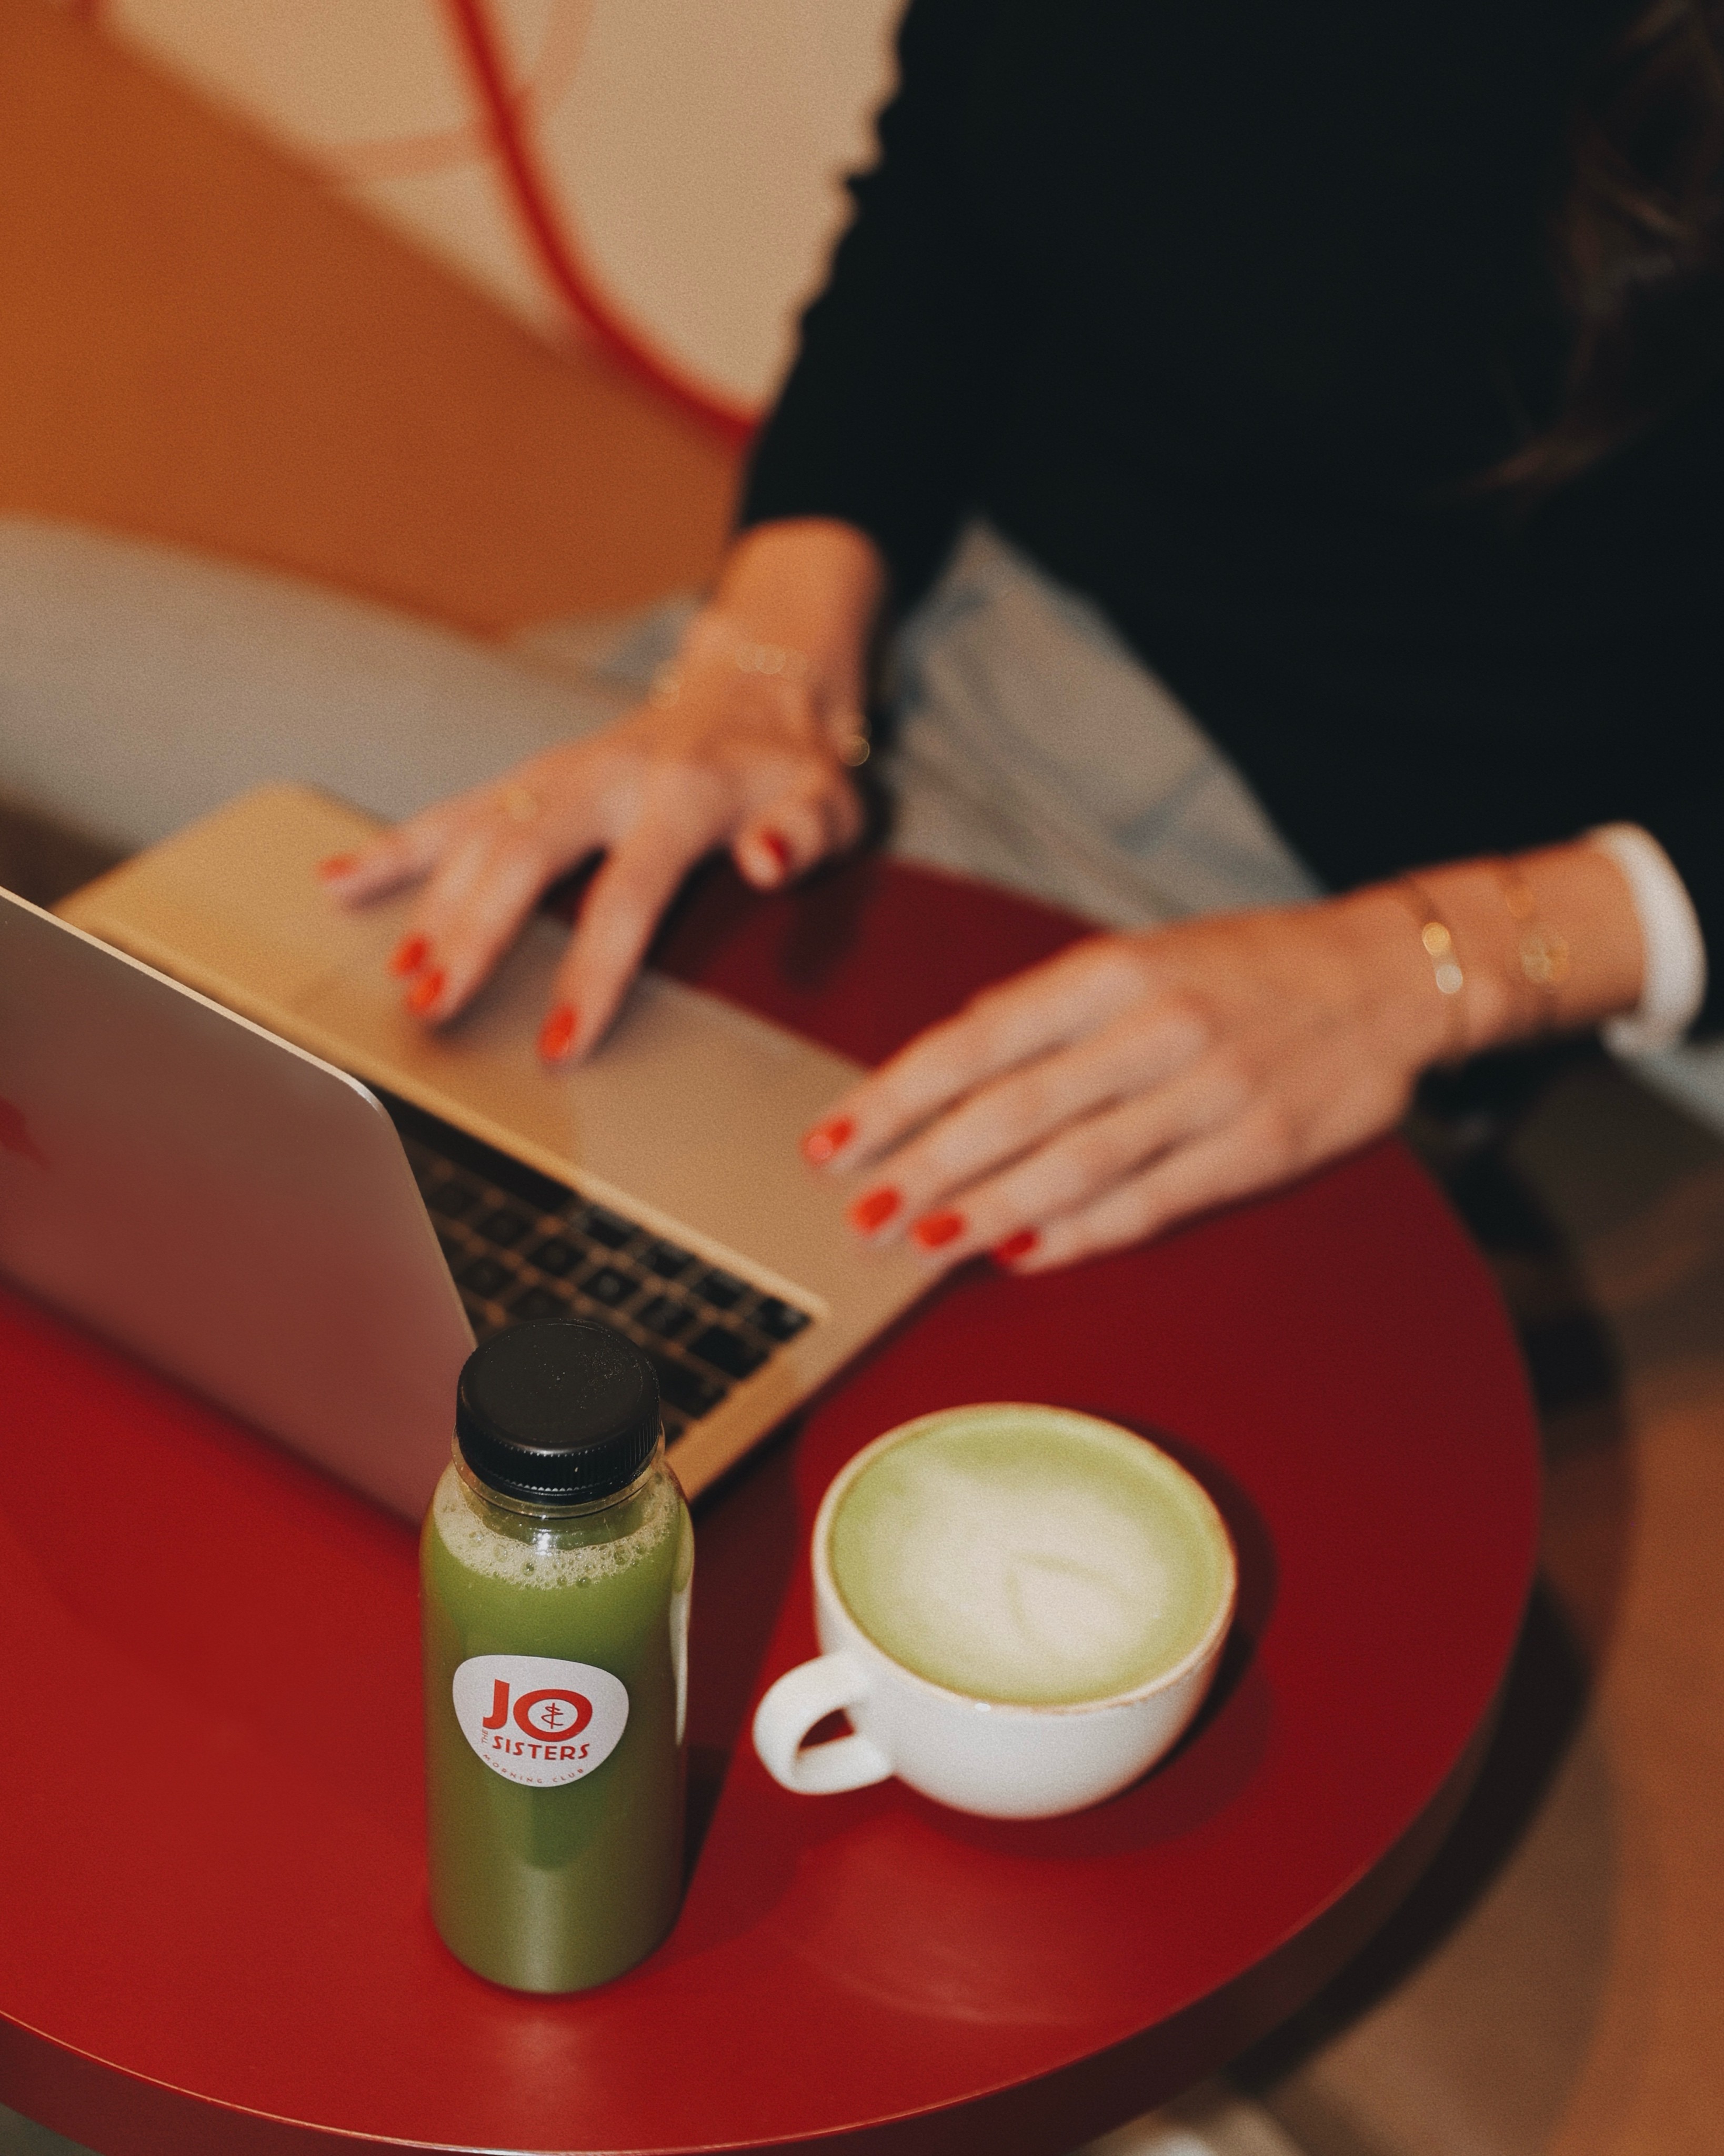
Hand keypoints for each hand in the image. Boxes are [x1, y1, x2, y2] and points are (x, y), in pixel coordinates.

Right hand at [319, 610, 868, 1058]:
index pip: (628, 894)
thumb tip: (768, 861)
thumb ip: (806, 834)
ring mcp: (560, 770)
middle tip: (435, 1007)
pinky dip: (394, 844)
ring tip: (398, 975)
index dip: (592, 972)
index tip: (560, 1042)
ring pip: (476, 830)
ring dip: (430, 903)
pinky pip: (454, 807)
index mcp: (683, 793)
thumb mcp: (832, 800)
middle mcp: (607, 775)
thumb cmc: (794, 765)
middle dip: (473, 935)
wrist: (761, 682)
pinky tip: (336, 881)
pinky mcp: (533, 772)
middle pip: (522, 856)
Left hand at [801, 891, 1459, 1271]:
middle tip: (857, 1213)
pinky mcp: (1258, 1149)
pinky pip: (1150, 1202)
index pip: (976, 1040)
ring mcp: (1211, 1091)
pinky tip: (1020, 1251)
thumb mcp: (1142, 955)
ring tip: (920, 1244)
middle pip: (1012, 1110)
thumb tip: (955, 1062)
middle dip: (923, 1168)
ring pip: (1073, 1163)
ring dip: (986, 1210)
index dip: (895, 1097)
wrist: (1391, 976)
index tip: (832, 1140)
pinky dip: (1078, 1232)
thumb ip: (1049, 1010)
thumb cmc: (1248, 968)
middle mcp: (1155, 1027)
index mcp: (1113, 970)